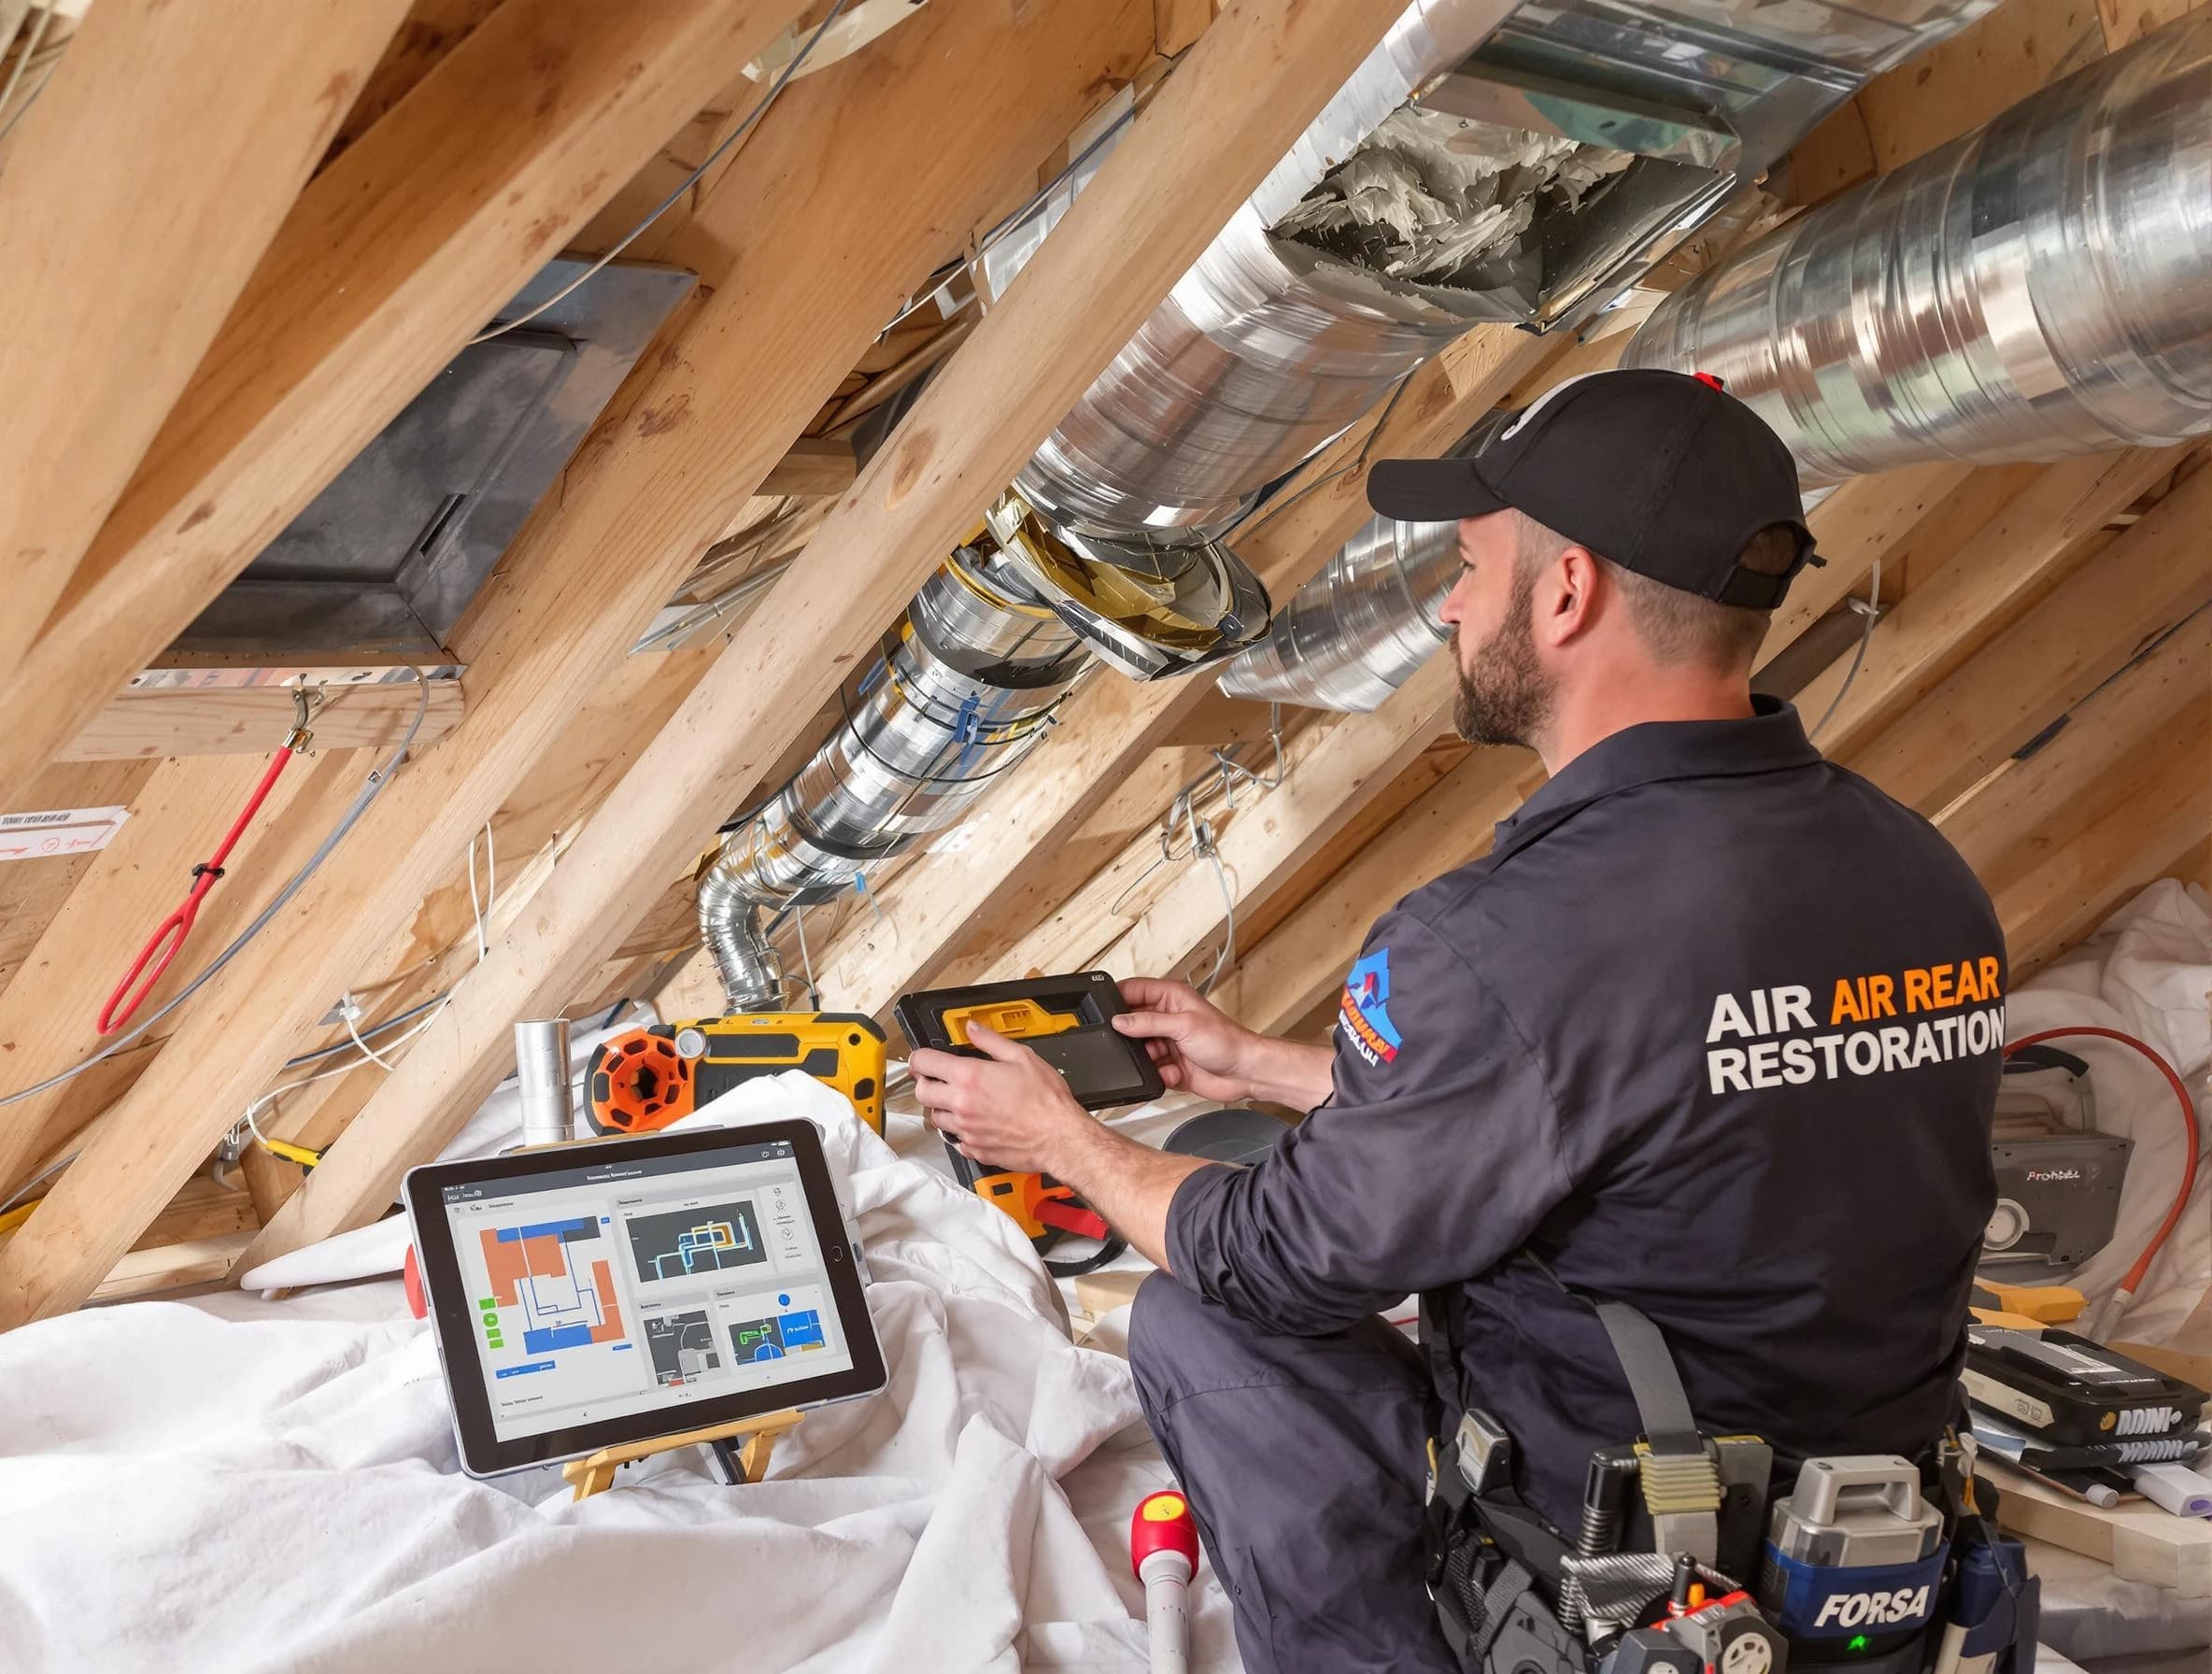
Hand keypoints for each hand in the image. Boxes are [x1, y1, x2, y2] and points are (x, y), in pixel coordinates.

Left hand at [908, 1022, 1095, 1176]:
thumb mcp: (1022, 1057)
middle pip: (922, 1092)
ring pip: (936, 1118)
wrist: (1059, 1137)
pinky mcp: (974, 1149)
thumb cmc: (1046, 1101)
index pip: (924, 1062)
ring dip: (942, 1108)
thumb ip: (990, 1040)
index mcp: (969, 1077)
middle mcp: (962, 1104)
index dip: (920, 1057)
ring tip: (960, 1101)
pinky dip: (959, 1131)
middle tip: (939, 1079)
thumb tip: (973, 1029)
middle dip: (926, 1083)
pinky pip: (955, 1140)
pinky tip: (975, 1123)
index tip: (924, 1058)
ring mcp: (966, 1129)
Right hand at [1111, 976, 1265, 1103]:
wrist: (1245, 1073)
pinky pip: (1149, 1071)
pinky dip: (1158, 1075)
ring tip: (1162, 1059)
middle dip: (1131, 1037)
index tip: (1104, 1011)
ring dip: (1147, 1059)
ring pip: (1137, 1051)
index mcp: (1170, 997)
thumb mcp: (1184, 1025)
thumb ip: (1148, 1022)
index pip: (1133, 990)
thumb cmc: (1227, 1041)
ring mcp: (1166, 1043)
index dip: (1116, 998)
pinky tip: (1174, 1072)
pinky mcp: (1168, 1066)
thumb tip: (1119, 1020)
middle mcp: (1166, 1018)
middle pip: (1131, 1023)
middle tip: (1138, 1043)